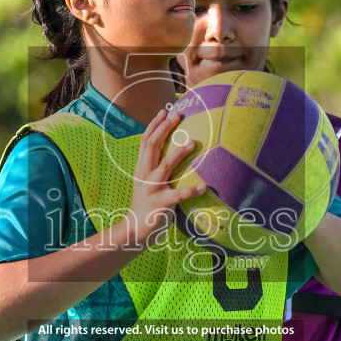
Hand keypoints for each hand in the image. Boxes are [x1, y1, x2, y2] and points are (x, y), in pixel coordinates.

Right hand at [123, 106, 205, 249]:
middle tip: (177, 116)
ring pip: (165, 166)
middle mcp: (144, 174)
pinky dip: (191, 190)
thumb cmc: (147, 203)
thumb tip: (169, 148)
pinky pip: (178, 196)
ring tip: (192, 142)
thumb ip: (154, 165)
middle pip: (152, 146)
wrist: (136, 229)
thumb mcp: (146, 181)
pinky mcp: (161, 204)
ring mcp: (152, 189)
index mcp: (141, 167)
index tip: (164, 111)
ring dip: (179, 153)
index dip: (154, 125)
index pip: (145, 141)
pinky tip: (204, 186)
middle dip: (164, 129)